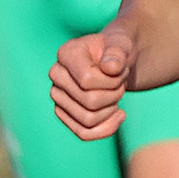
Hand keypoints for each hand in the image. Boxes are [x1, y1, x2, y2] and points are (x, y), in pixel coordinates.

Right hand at [51, 24, 137, 139]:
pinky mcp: (63, 113)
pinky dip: (106, 129)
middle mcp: (56, 75)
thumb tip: (110, 68)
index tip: (120, 70)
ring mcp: (57, 96)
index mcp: (66, 54)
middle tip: (120, 82)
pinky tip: (119, 115)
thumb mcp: (122, 44)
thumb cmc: (117, 50)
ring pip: (88, 120)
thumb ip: (118, 52)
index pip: (87, 80)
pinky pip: (84, 133)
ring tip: (116, 93)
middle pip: (89, 102)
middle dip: (115, 95)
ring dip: (111, 110)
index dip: (111, 81)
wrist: (113, 62)